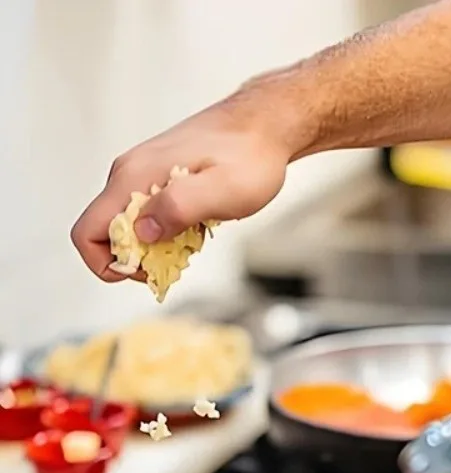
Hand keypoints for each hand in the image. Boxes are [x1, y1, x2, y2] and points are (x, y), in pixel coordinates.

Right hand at [71, 96, 292, 282]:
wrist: (265, 126)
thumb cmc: (250, 158)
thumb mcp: (222, 191)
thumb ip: (178, 209)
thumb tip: (143, 232)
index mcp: (134, 178)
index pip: (87, 232)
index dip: (109, 264)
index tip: (148, 271)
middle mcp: (129, 173)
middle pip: (106, 232)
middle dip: (136, 257)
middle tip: (179, 258)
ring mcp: (143, 173)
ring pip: (129, 224)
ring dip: (155, 245)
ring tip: (194, 237)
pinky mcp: (158, 176)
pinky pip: (148, 213)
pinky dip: (167, 230)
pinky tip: (198, 225)